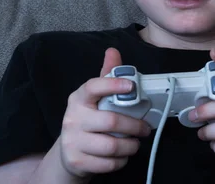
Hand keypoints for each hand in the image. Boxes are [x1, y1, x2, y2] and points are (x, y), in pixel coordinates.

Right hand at [58, 47, 151, 178]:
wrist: (69, 153)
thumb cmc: (88, 120)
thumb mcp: (95, 98)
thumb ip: (107, 76)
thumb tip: (113, 51)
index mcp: (78, 98)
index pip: (93, 87)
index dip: (112, 85)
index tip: (131, 85)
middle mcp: (73, 118)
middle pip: (111, 121)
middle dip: (135, 126)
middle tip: (145, 128)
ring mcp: (73, 141)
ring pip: (112, 145)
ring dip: (130, 145)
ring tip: (135, 143)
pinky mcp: (77, 161)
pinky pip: (108, 163)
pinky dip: (121, 160)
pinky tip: (122, 155)